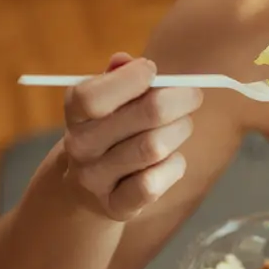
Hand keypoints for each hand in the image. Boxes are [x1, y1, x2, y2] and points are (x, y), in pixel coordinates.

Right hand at [61, 52, 203, 220]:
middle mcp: (81, 146)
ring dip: (180, 131)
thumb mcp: (106, 100)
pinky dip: (174, 167)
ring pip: (155, 147)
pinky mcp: (116, 207)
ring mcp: (96, 179)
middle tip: (193, 96)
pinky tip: (172, 159)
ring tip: (182, 126)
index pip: (93, 96)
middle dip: (180, 99)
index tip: (153, 70)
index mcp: (75, 112)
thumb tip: (126, 62)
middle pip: (146, 115)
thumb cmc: (108, 129)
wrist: (85, 187)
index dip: (131, 78)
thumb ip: (117, 77)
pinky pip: (154, 184)